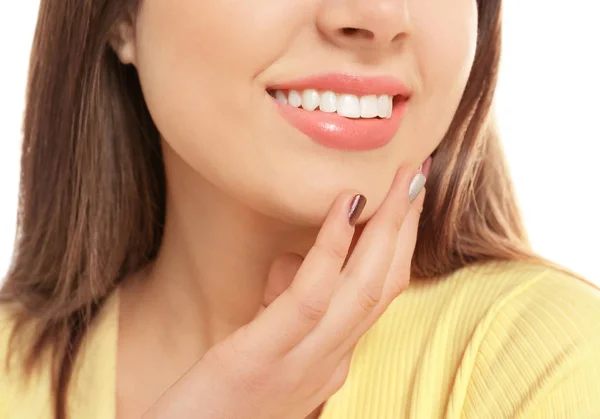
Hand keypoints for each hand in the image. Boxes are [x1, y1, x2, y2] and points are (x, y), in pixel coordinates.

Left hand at [143, 160, 430, 418]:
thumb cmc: (217, 400)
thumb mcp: (264, 347)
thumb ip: (286, 306)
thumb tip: (297, 256)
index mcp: (331, 361)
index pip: (379, 294)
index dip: (401, 244)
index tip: (408, 199)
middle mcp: (328, 364)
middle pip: (384, 285)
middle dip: (406, 226)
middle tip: (417, 173)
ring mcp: (300, 366)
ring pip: (363, 289)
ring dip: (388, 228)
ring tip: (400, 179)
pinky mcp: (260, 360)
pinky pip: (310, 297)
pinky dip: (333, 247)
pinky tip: (345, 206)